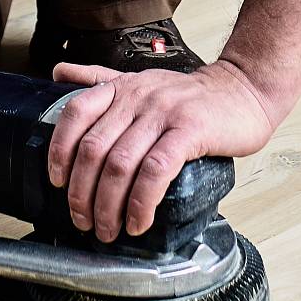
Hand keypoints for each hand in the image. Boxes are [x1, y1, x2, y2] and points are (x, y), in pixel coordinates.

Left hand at [46, 58, 277, 244]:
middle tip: (84, 220)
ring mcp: (163, 113)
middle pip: (94, 148)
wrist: (243, 90)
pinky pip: (155, 171)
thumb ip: (98, 78)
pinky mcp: (189, 131)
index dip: (60, 150)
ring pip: (120, 165)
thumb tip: (57, 71)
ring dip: (108, 206)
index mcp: (121, 87)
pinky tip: (139, 222)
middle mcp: (137, 97)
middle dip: (82, 193)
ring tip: (108, 229)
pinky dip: (142, 203)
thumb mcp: (140, 80)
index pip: (75, 113)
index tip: (58, 181)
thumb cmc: (190, 96)